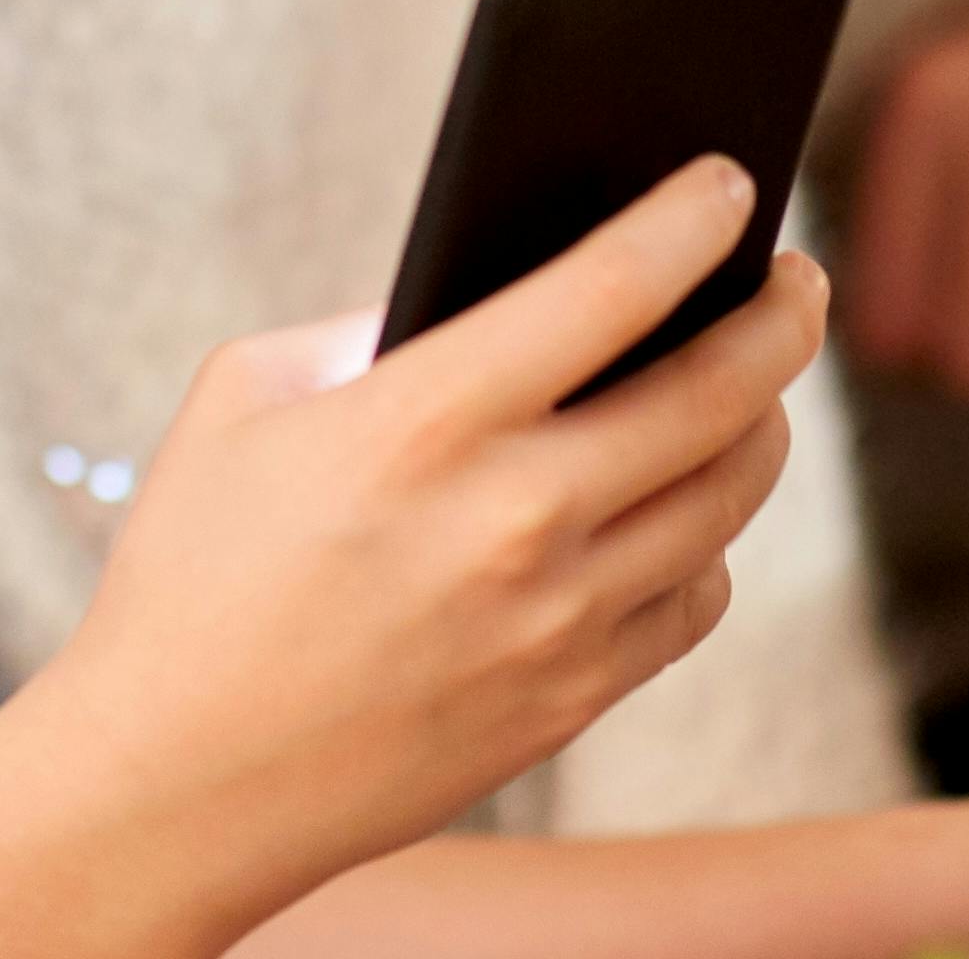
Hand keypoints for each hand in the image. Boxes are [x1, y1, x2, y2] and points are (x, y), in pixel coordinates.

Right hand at [14, 162, 821, 931]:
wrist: (174, 781)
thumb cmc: (188, 574)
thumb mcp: (243, 402)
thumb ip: (360, 330)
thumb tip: (475, 298)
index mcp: (423, 422)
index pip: (611, 288)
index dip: (691, 220)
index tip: (732, 186)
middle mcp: (513, 519)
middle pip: (719, 391)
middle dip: (781, 313)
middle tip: (793, 281)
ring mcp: (555, 621)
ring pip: (728, 495)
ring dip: (760, 422)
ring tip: (751, 385)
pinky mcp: (570, 701)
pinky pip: (695, 598)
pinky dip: (707, 539)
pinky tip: (681, 509)